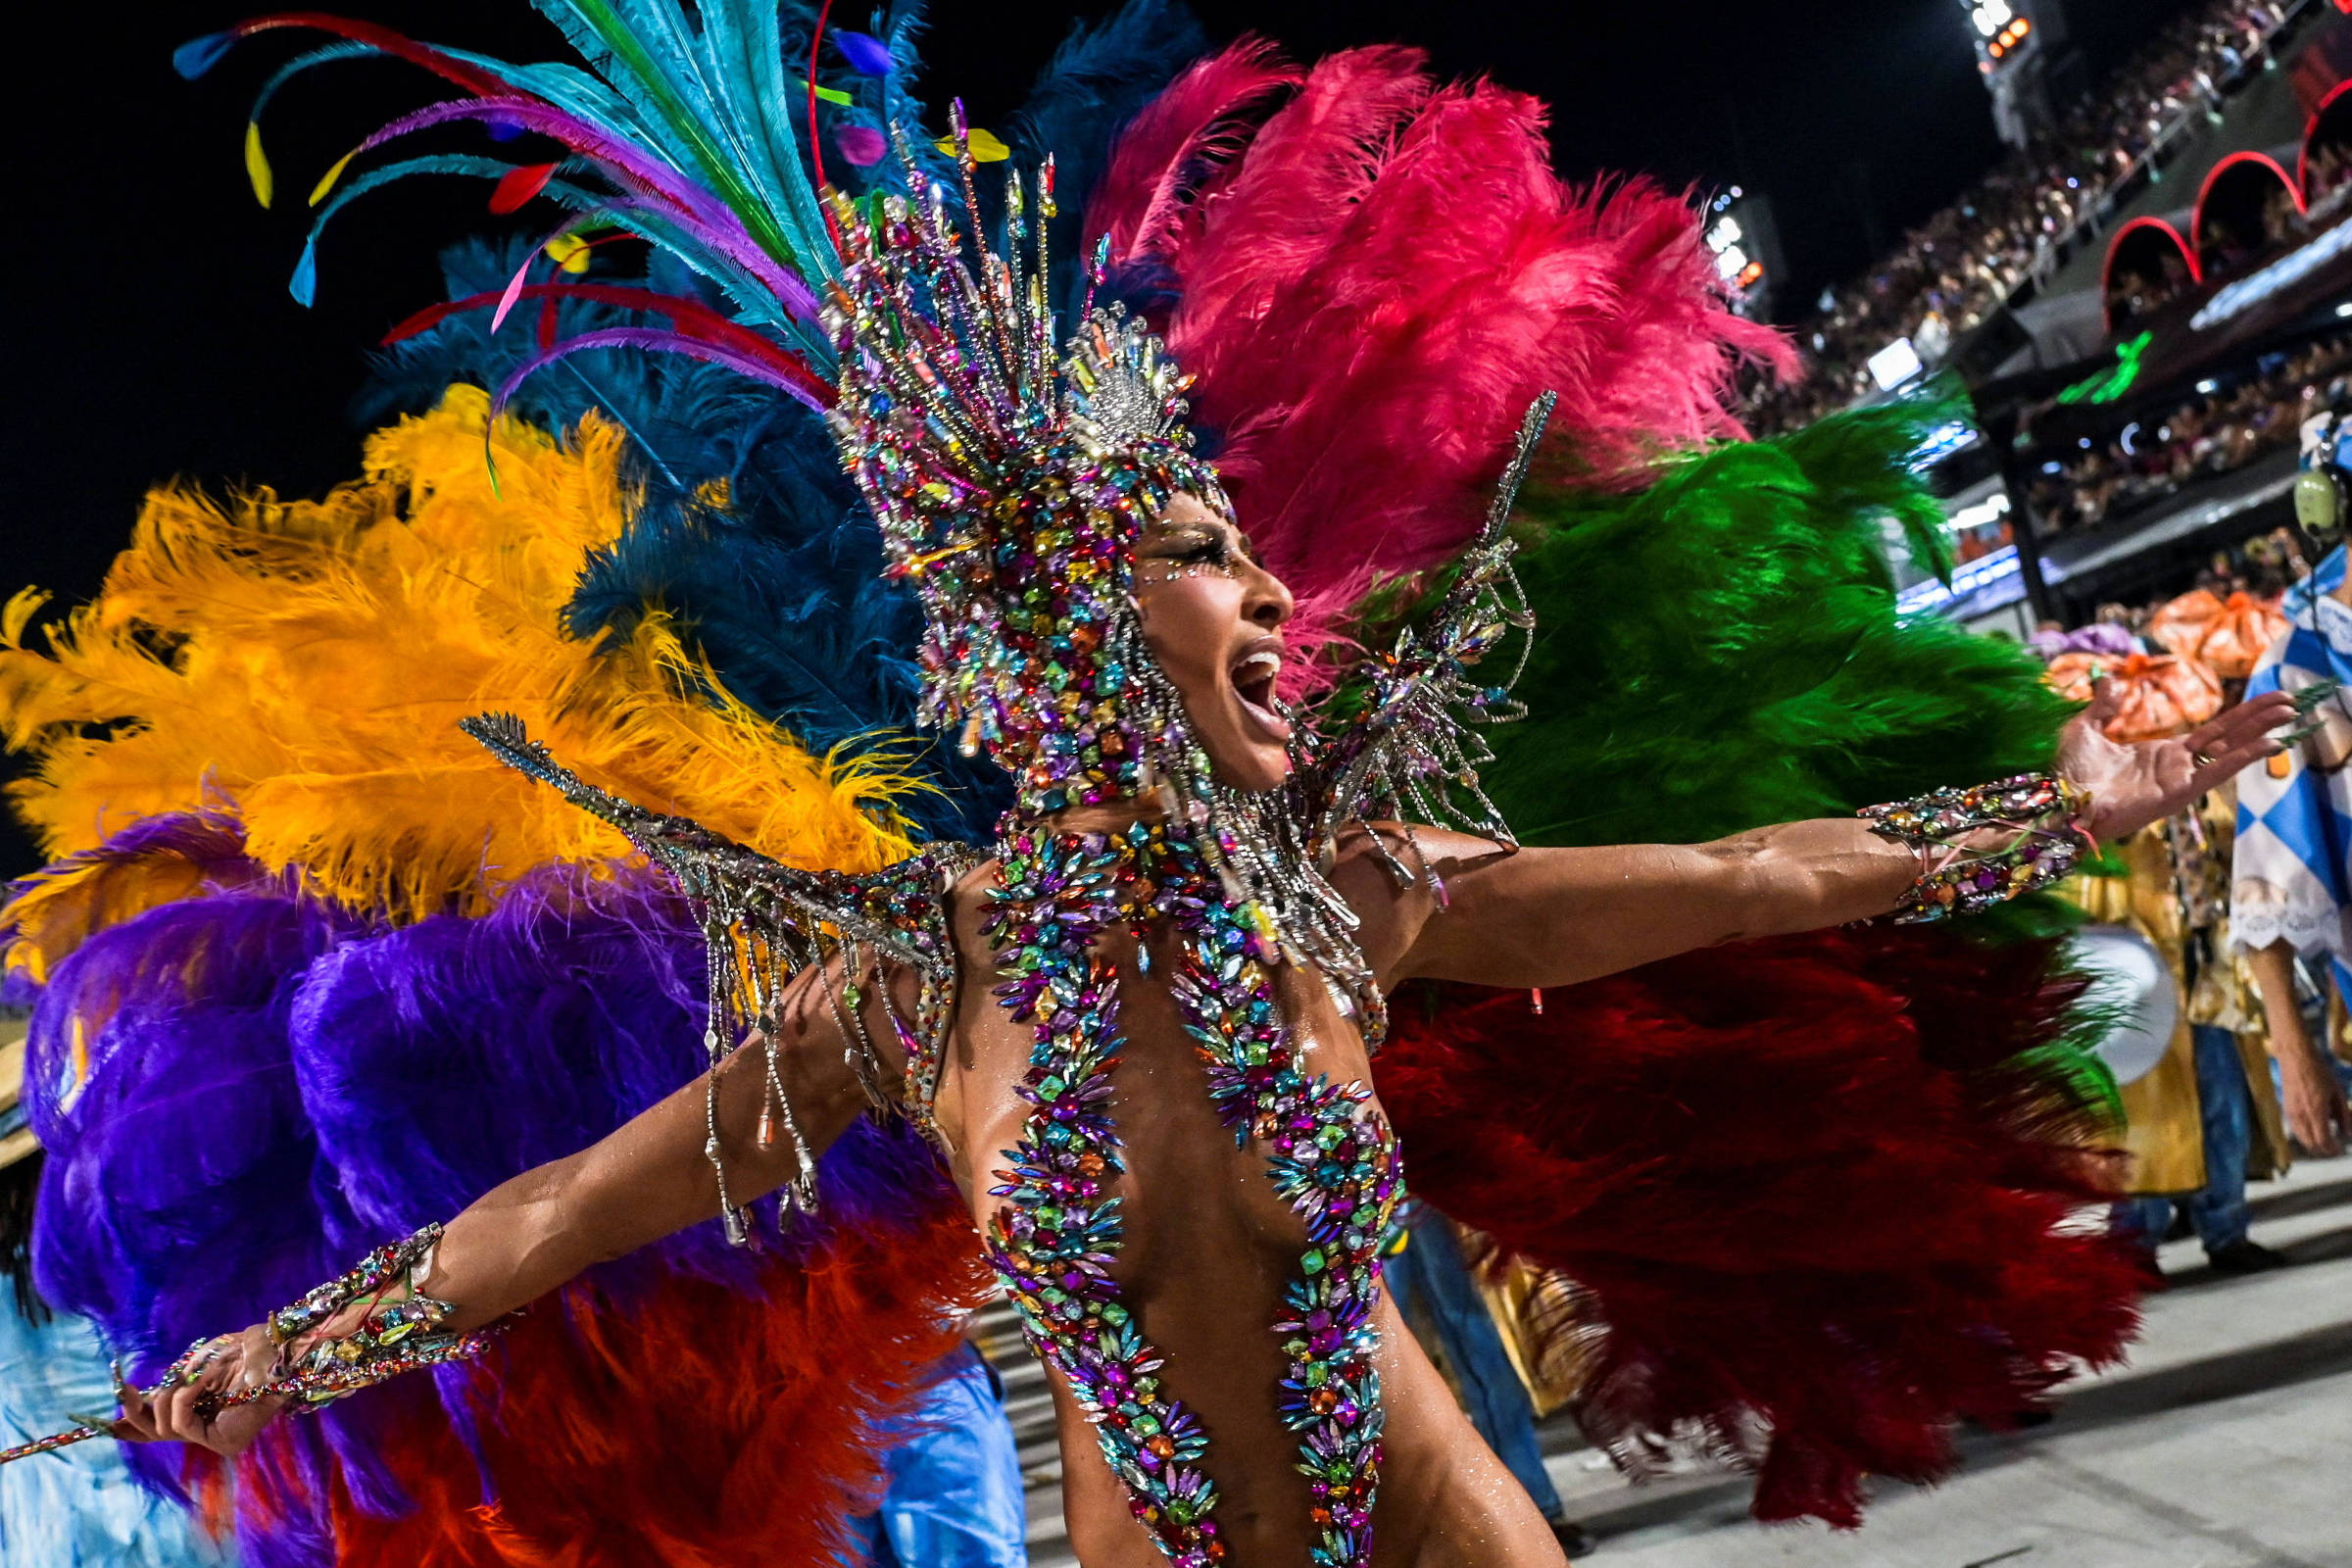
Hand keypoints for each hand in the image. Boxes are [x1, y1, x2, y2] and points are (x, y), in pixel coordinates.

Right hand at [111, 1324, 287, 1457]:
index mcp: (202, 1408)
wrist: (278, 1347)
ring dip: (167, 1396)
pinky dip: (183, 1398)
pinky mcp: (224, 1443)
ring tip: (187, 1375)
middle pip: (157, 1433)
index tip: (107, 1424)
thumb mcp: (195, 1366)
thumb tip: (130, 1404)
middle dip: (137, 1414)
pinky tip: (198, 1381)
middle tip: (127, 1393)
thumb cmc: (245, 1349)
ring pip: (165, 1429)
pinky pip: (181, 1424)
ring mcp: (217, 1437)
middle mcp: (209, 1426)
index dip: (133, 1426)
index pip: (160, 1426)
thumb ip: (166, 1388)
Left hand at [2055, 682, 2297, 843]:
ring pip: (2229, 751)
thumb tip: (2112, 680)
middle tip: (2292, 701)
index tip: (2266, 700)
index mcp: (2161, 753)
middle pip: (2228, 737)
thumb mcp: (2085, 728)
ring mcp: (2179, 780)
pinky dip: (2243, 758)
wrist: (2057, 798)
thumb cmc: (2068, 772)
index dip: (2240, 715)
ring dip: (2260, 732)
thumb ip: (2104, 705)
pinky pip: (2216, 772)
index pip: (2212, 730)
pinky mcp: (2177, 793)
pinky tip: (2269, 744)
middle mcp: (2176, 766)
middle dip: (2259, 719)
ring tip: (2291, 715)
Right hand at [2279, 1036, 2348, 1156]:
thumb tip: (2349, 1133)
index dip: (2333, 1149)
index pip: (2323, 1141)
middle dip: (2324, 1150)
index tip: (2342, 1151)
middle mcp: (2301, 1115)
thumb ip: (2344, 1115)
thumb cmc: (2319, 1072)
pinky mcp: (2286, 1110)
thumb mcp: (2338, 1092)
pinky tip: (2315, 1130)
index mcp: (2316, 1110)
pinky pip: (2296, 1130)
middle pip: (2311, 1144)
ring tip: (2327, 1141)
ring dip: (2314, 1144)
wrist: (2296, 1058)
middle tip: (2336, 1148)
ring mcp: (2291, 1113)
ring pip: (2302, 1139)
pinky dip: (2306, 1136)